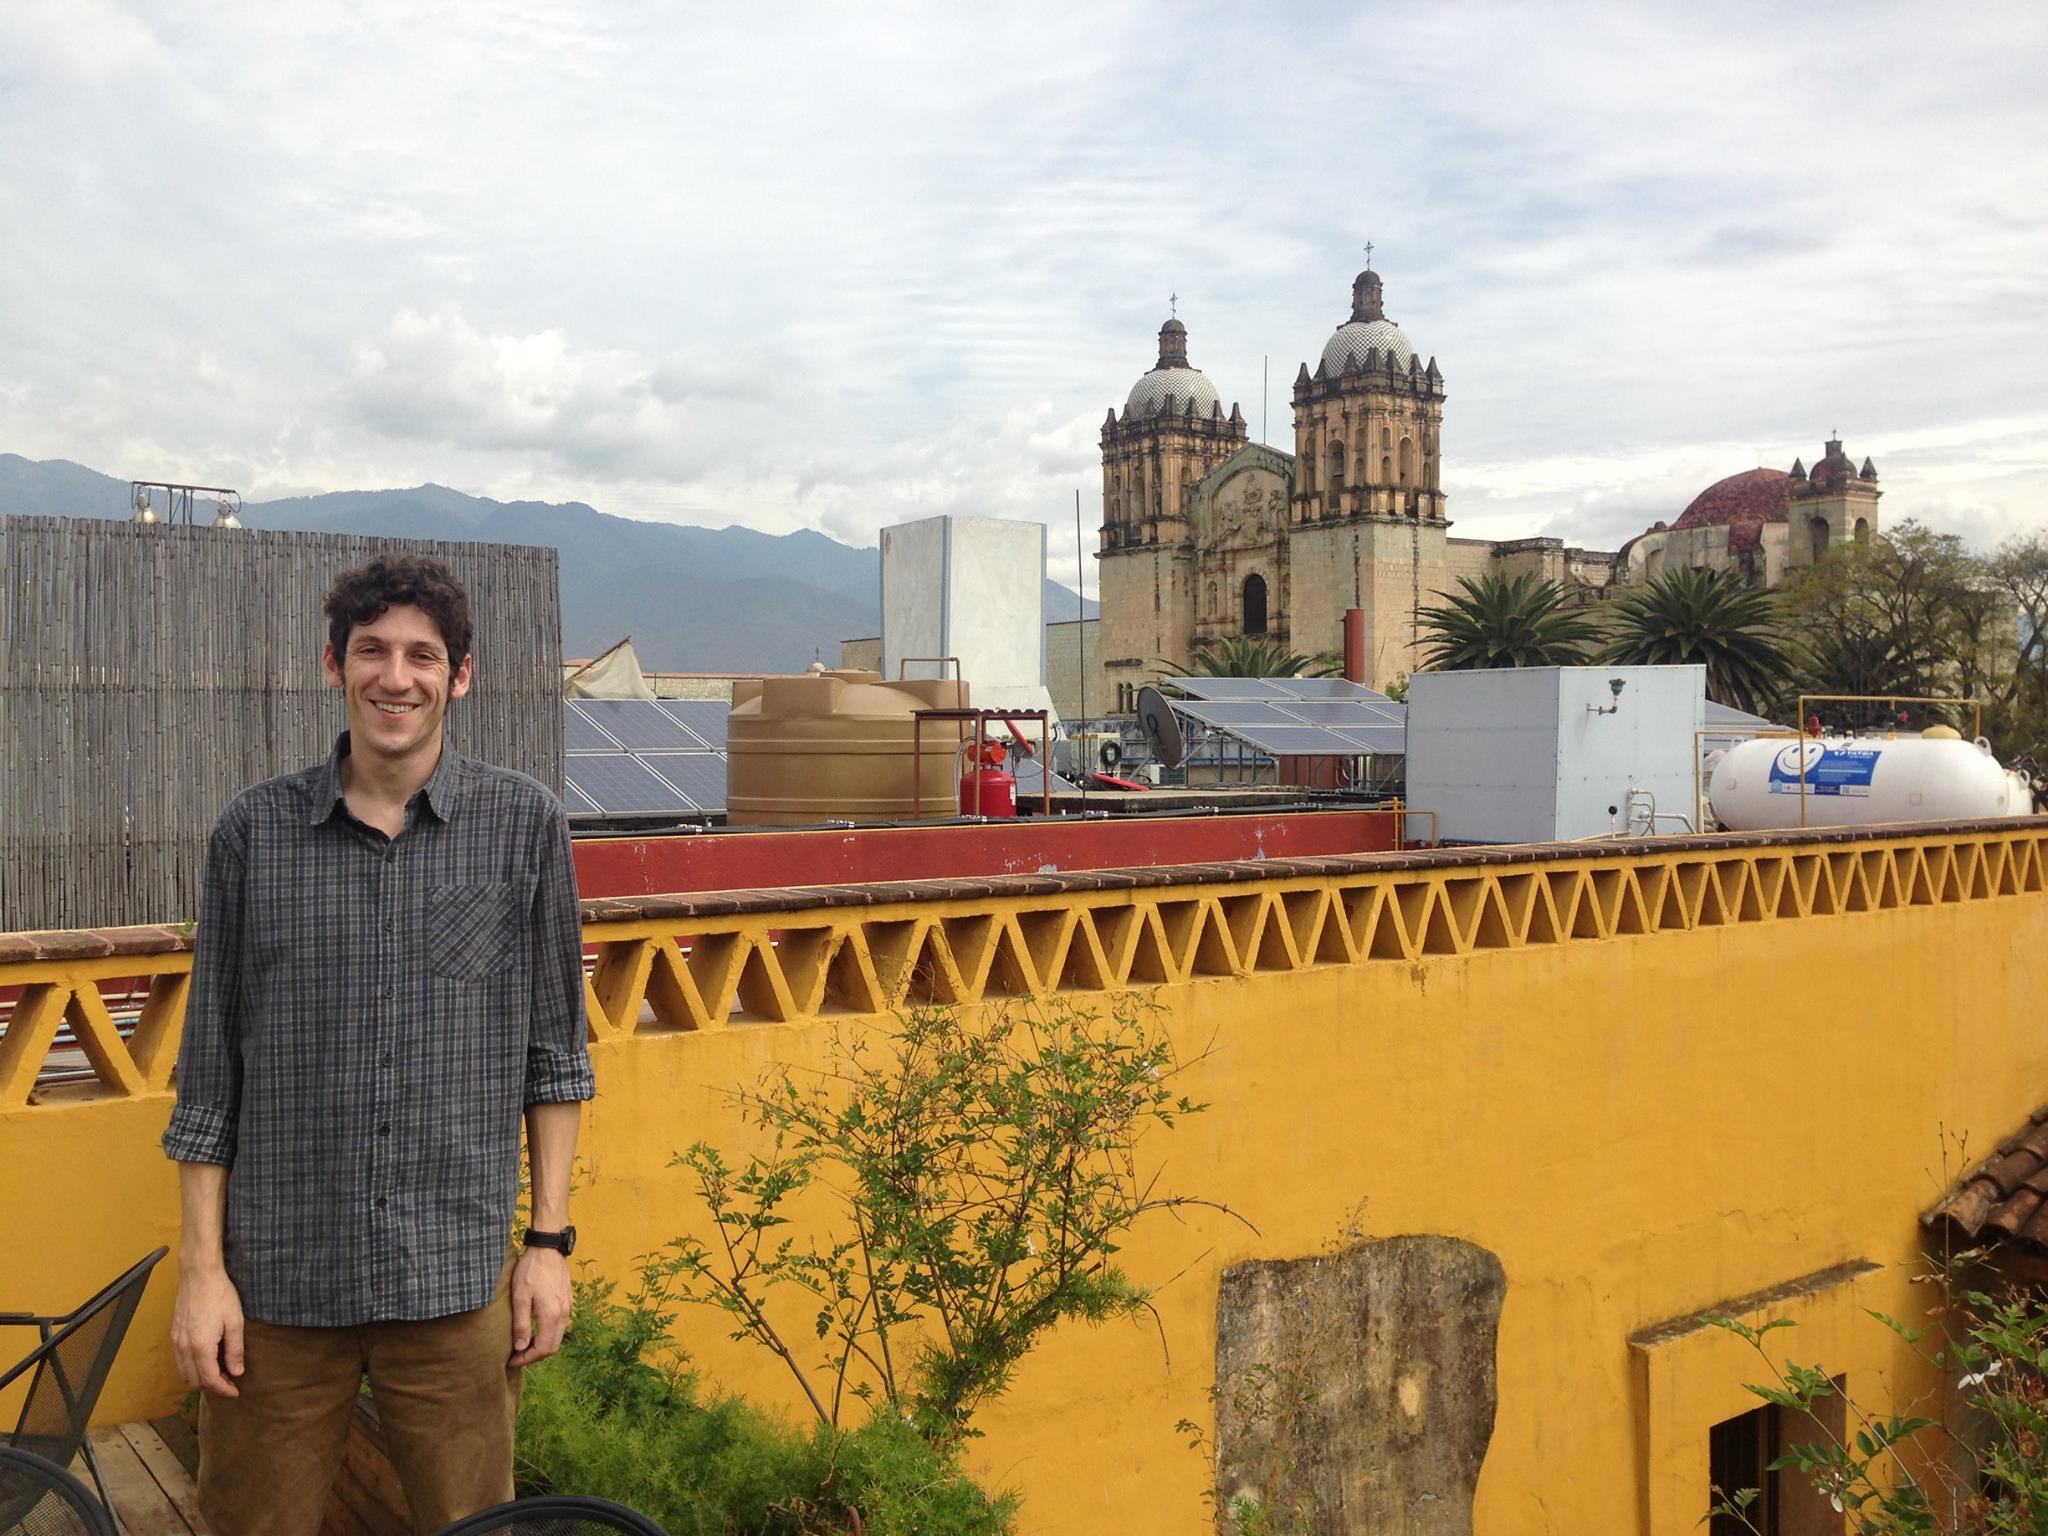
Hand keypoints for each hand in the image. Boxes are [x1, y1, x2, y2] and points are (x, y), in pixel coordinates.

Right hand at [171, 1265, 245, 1397]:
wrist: (199, 1275)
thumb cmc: (220, 1295)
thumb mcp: (235, 1322)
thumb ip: (235, 1350)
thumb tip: (237, 1372)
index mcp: (200, 1347)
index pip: (209, 1380)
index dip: (223, 1389)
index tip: (235, 1392)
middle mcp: (184, 1347)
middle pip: (194, 1380)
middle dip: (212, 1385)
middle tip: (230, 1381)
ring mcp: (176, 1341)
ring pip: (184, 1372)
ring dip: (201, 1377)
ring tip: (221, 1371)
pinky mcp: (174, 1334)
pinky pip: (180, 1360)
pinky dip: (192, 1366)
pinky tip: (208, 1359)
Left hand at [508, 1246, 570, 1365]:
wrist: (548, 1248)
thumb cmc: (531, 1270)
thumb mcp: (520, 1297)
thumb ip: (522, 1324)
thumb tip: (520, 1347)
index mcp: (552, 1315)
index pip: (543, 1349)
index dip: (527, 1359)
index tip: (511, 1359)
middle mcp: (563, 1314)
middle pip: (553, 1347)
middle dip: (534, 1356)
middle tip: (516, 1355)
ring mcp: (567, 1308)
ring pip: (557, 1337)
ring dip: (541, 1345)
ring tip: (523, 1344)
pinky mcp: (567, 1302)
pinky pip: (559, 1326)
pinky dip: (547, 1335)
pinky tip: (534, 1329)